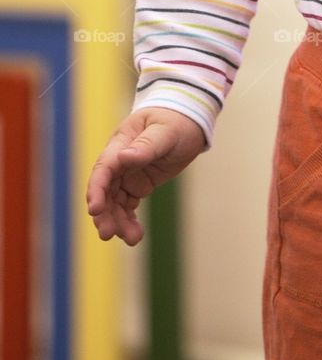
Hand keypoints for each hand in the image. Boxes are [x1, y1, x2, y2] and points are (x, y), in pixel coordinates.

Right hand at [86, 106, 207, 245]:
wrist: (189, 121)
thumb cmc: (177, 120)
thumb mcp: (166, 131)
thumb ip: (146, 145)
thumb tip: (125, 157)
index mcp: (122, 142)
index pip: (104, 168)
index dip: (96, 189)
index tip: (94, 210)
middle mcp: (120, 160)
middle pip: (105, 190)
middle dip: (104, 213)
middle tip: (108, 234)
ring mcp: (128, 173)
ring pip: (115, 201)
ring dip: (118, 221)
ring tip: (132, 239)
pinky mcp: (138, 183)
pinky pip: (127, 205)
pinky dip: (128, 220)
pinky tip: (135, 234)